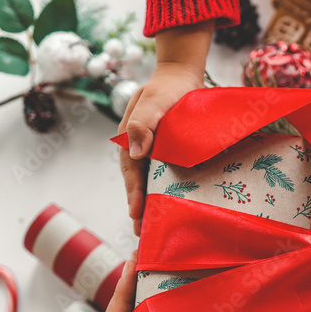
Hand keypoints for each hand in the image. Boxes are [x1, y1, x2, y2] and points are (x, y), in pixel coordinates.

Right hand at [119, 21, 213, 235]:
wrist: (180, 75)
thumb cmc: (167, 87)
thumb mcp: (154, 100)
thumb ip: (143, 122)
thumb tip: (137, 153)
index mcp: (129, 138)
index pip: (131, 171)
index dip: (133, 194)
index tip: (136, 215)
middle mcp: (138, 149)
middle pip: (138, 182)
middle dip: (140, 208)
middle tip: (144, 236)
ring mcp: (152, 152)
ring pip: (150, 182)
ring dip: (152, 204)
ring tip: (155, 230)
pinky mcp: (167, 154)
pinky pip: (164, 176)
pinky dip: (165, 193)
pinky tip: (172, 208)